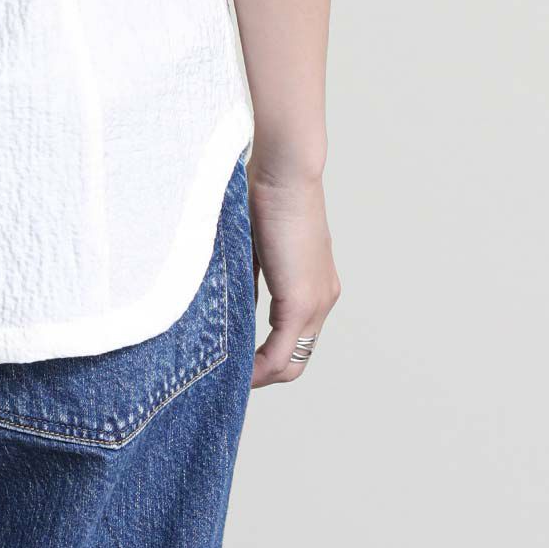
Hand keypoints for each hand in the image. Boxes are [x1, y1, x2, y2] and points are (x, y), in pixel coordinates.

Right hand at [247, 163, 341, 387]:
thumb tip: (225, 297)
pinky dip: (259, 369)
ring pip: (292, 363)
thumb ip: (249, 274)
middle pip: (297, 360)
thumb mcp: (254, 243)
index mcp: (315, 284)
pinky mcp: (301, 302)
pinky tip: (237, 373)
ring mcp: (316, 304)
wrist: (284, 170)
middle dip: (263, 374)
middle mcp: (323, 299)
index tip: (236, 357)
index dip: (268, 354)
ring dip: (259, 376)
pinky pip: (281, 354)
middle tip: (229, 375)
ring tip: (226, 377)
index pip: (296, 337)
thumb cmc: (265, 191)